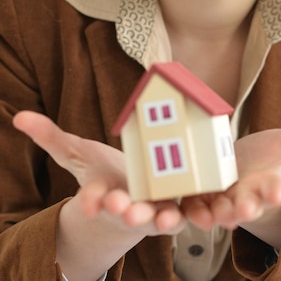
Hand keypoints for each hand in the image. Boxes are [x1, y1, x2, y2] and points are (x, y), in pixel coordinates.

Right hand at [13, 111, 184, 235]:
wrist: (130, 191)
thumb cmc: (102, 173)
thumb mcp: (76, 153)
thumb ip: (52, 138)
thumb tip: (19, 117)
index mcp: (103, 193)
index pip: (93, 196)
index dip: (91, 199)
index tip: (90, 201)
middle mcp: (127, 205)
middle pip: (125, 209)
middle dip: (123, 209)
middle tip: (122, 206)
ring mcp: (153, 209)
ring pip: (158, 217)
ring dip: (160, 219)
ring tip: (163, 219)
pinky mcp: (179, 208)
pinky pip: (189, 213)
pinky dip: (197, 215)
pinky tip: (207, 212)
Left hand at [181, 119, 280, 248]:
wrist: (234, 162)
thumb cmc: (265, 153)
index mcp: (269, 186)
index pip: (277, 190)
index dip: (278, 191)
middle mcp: (247, 198)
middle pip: (248, 206)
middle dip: (248, 207)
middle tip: (246, 207)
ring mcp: (223, 202)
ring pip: (220, 212)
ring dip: (218, 214)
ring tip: (215, 211)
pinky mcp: (200, 200)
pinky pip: (194, 209)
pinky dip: (190, 211)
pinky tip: (185, 207)